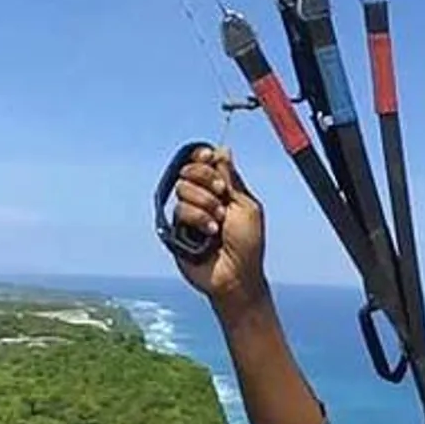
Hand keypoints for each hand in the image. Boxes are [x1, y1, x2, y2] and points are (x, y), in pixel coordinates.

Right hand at [169, 145, 269, 312]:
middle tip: (221, 195)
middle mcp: (203, 197)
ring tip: (218, 224)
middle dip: (206, 179)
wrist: (235, 274)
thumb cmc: (247, 244)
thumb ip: (231, 178)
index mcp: (222, 189)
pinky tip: (208, 234)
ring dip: (204, 204)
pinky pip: (179, 209)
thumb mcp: (245, 206)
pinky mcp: (177, 228)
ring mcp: (189, 213)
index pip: (204, 162)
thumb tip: (222, 149)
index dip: (203, 156)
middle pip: (190, 169)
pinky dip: (197, 219)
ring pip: (183, 188)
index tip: (208, 158)